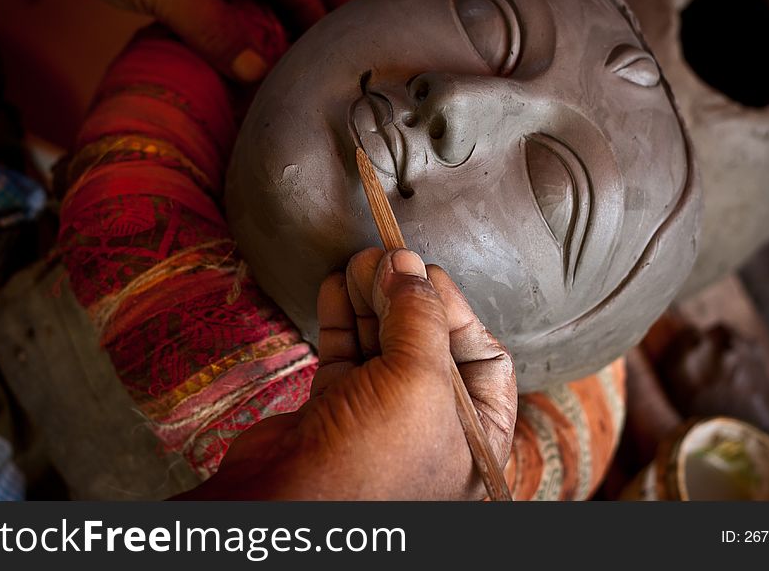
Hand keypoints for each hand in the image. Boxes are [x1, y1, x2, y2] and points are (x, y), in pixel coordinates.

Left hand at [0, 0, 356, 80]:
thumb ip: (217, 29)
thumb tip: (259, 73)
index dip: (321, 7)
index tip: (341, 42)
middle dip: (319, 6)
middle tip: (345, 40)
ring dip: (280, 23)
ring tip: (301, 59)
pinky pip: (225, 9)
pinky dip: (242, 33)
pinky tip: (244, 58)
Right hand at [181, 248, 516, 499]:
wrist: (286, 510)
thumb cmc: (370, 465)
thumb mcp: (417, 383)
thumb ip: (419, 317)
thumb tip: (407, 263)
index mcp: (476, 436)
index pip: (483, 356)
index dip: (455, 310)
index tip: (424, 272)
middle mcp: (433, 428)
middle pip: (429, 344)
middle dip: (406, 297)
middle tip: (386, 257)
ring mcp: (382, 420)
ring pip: (384, 344)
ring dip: (371, 300)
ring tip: (358, 263)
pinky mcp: (337, 411)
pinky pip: (347, 355)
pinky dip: (341, 319)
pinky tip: (336, 286)